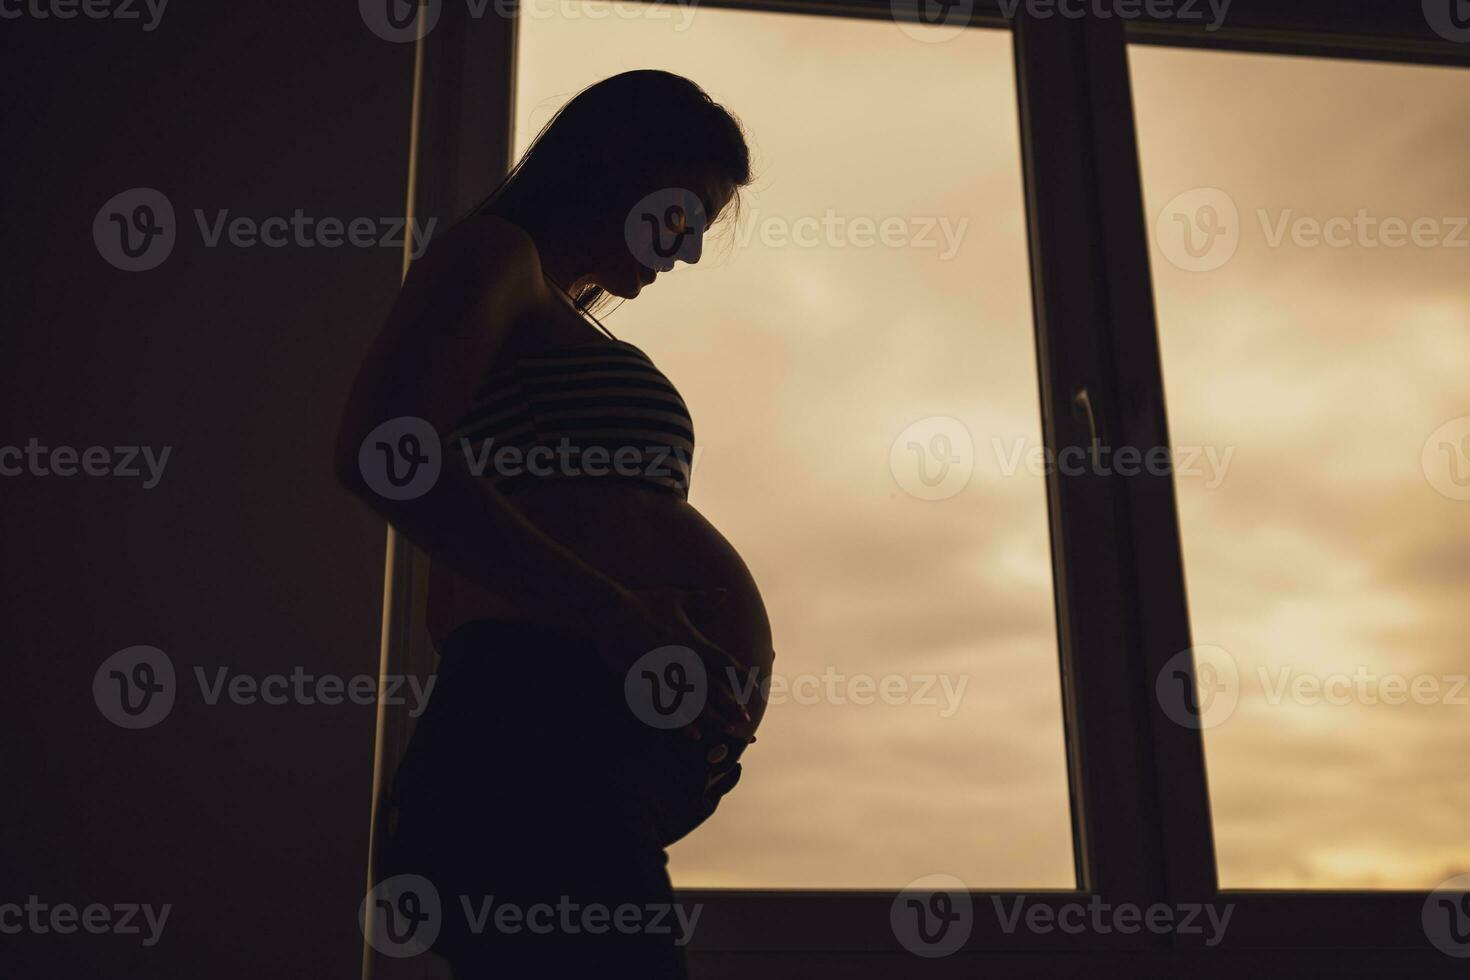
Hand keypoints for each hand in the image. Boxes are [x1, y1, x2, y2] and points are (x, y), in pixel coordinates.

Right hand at [595, 584, 754, 737]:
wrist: (609, 611)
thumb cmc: (642, 601)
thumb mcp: (676, 596)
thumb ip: (703, 599)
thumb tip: (725, 593)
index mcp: (691, 640)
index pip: (722, 660)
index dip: (739, 673)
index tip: (752, 684)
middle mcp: (682, 658)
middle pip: (713, 684)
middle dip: (731, 701)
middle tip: (746, 716)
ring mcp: (665, 672)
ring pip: (694, 699)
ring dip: (712, 715)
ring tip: (727, 727)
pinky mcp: (647, 681)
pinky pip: (669, 705)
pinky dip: (683, 720)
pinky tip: (694, 733)